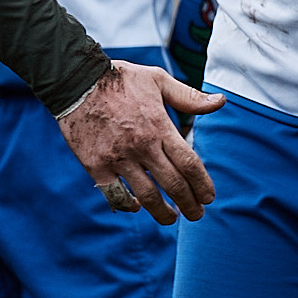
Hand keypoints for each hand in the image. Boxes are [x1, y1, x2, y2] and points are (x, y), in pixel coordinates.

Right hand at [56, 64, 220, 224]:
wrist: (76, 81)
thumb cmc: (120, 79)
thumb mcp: (158, 80)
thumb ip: (189, 96)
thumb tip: (221, 102)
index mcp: (159, 125)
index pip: (189, 163)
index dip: (202, 184)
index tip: (209, 197)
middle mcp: (142, 145)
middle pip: (173, 184)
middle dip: (189, 203)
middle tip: (197, 214)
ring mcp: (118, 158)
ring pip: (147, 195)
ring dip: (162, 212)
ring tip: (171, 218)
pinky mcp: (96, 166)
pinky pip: (115, 194)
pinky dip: (128, 204)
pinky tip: (137, 207)